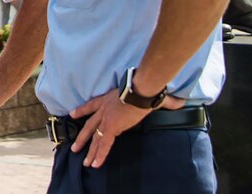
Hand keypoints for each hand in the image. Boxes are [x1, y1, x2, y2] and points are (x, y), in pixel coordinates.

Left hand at [68, 90, 185, 167]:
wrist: (140, 89)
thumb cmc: (145, 88)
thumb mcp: (148, 92)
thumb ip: (163, 99)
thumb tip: (178, 101)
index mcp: (108, 98)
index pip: (91, 105)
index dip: (81, 110)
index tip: (72, 114)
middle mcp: (104, 109)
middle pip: (90, 125)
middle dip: (82, 137)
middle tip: (75, 147)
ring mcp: (106, 119)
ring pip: (95, 138)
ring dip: (90, 151)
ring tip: (84, 161)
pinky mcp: (111, 127)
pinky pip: (104, 144)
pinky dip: (100, 155)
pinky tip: (95, 163)